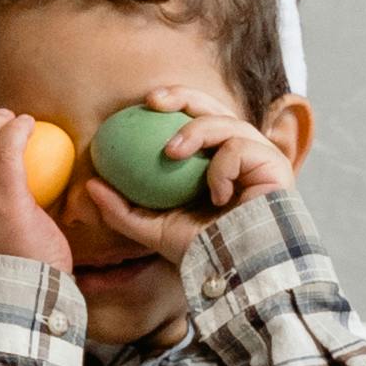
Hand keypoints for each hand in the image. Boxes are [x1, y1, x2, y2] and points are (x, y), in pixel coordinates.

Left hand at [64, 96, 298, 274]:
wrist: (237, 270)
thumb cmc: (199, 251)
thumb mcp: (151, 230)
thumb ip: (122, 209)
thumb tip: (90, 186)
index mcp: (212, 160)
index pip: (194, 117)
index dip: (173, 101)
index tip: (143, 103)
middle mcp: (237, 152)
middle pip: (213, 106)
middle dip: (183, 95)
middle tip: (153, 102)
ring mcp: (259, 156)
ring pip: (226, 122)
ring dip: (195, 131)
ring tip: (171, 152)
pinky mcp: (275, 164)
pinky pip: (240, 148)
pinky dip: (222, 168)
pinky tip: (218, 194)